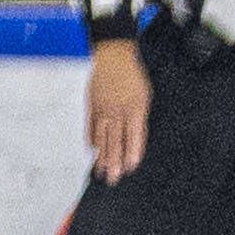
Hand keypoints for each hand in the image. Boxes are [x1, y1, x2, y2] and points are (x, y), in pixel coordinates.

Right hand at [85, 38, 149, 182]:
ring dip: (101, 156)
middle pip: (116, 141)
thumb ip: (139, 116)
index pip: (135, 136)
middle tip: (113, 179)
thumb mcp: (143, 95)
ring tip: (101, 171)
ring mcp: (102, 109)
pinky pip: (90, 126)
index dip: (133, 152)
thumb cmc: (131, 75)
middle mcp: (118, 111)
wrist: (111, 56)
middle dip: (115, 162)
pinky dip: (90, 140)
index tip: (131, 167)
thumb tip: (135, 136)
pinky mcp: (91, 106)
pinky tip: (90, 151)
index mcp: (135, 108)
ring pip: (102, 137)